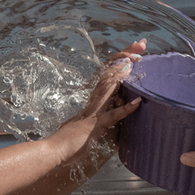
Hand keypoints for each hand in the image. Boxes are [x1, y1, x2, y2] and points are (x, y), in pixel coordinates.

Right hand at [52, 50, 143, 164]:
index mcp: (93, 100)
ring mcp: (93, 112)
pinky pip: (110, 117)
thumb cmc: (69, 142)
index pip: (107, 74)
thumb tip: (118, 118)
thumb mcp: (89, 126)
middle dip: (125, 56)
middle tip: (141, 43)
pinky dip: (124, 110)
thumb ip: (103, 120)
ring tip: (137, 61)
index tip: (135, 50)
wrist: (53, 151)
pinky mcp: (94, 127)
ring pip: (108, 88)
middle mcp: (93, 101)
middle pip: (109, 73)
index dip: (120, 60)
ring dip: (123, 74)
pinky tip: (137, 103)